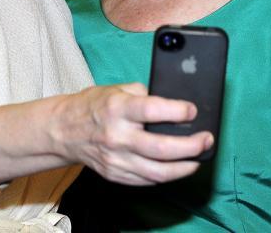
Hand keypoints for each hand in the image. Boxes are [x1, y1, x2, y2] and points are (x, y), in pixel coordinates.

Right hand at [52, 83, 212, 185]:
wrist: (64, 130)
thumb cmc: (93, 105)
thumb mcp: (115, 89)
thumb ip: (142, 93)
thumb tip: (170, 101)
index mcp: (118, 108)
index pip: (152, 110)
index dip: (177, 111)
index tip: (192, 111)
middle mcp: (117, 135)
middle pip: (161, 148)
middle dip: (191, 146)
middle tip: (206, 140)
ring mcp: (116, 159)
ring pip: (158, 172)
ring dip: (184, 167)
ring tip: (198, 158)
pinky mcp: (116, 175)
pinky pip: (147, 181)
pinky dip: (166, 176)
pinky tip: (177, 167)